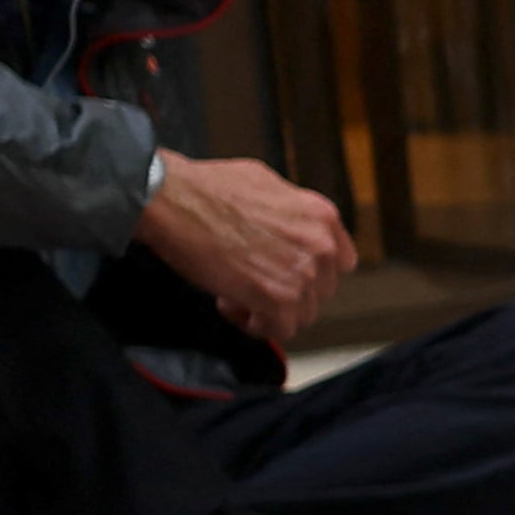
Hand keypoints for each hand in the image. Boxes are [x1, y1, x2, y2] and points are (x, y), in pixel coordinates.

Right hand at [135, 152, 352, 350]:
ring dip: (269, 310)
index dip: (313, 273)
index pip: (341, 262)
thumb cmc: (208, 188)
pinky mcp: (277, 298)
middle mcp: (320, 246)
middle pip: (319, 293)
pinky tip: (231, 303)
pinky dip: (256, 326)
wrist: (173, 199)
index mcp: (321, 216)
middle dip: (287, 292)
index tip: (289, 274)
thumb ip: (291, 212)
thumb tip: (290, 226)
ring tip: (236, 291)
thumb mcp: (267, 184)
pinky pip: (279, 330)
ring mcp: (302, 274)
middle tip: (251, 281)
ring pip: (300, 315)